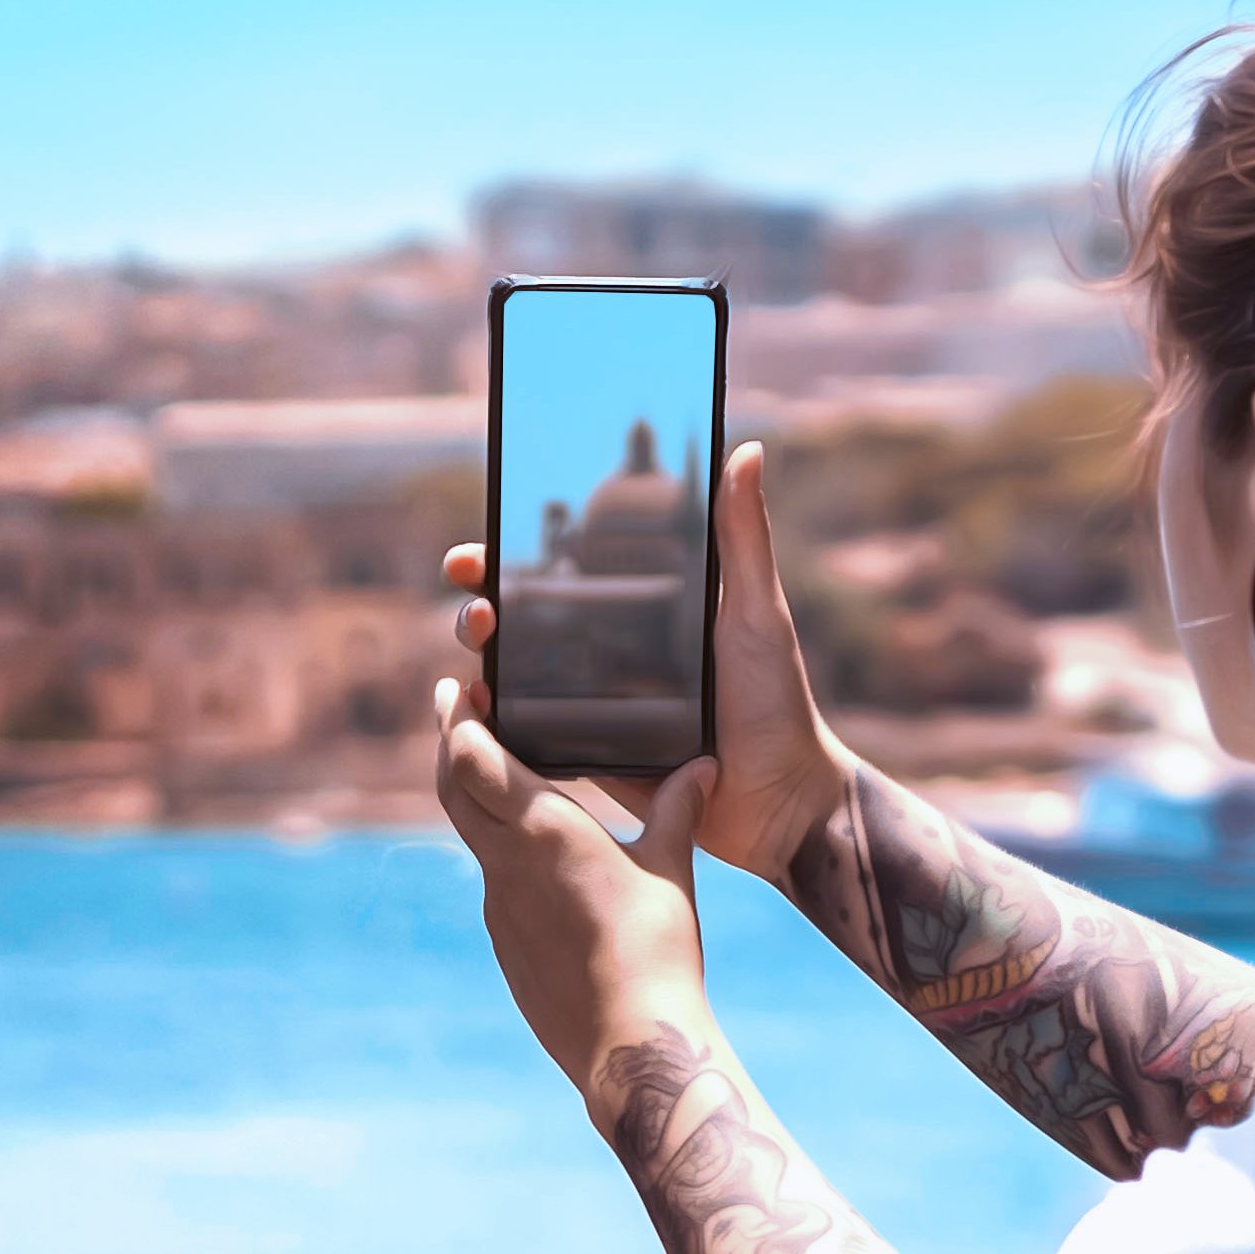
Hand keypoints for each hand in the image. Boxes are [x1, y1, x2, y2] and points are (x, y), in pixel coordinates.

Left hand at [431, 682, 715, 1091]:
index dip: (457, 718)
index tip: (461, 687)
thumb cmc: (656, 949)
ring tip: (503, 769)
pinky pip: (496, 880)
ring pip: (472, 836)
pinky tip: (539, 851)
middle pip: (453, 789)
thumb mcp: (671, 868)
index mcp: (543, 831)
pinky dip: (503, 848)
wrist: (629, 1041)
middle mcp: (507, 864)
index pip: (471, 757)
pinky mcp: (508, 944)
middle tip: (462, 708)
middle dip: (451, 743)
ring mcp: (501, 907)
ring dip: (477, 796)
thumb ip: (678, 810)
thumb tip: (704, 766)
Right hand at [443, 441, 849, 890]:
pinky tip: (476, 712)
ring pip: (514, 674)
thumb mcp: (755, 613)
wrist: (778, 805)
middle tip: (476, 605)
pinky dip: (493, 724)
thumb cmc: (776, 703)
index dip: (513, 554)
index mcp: (641, 610)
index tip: (482, 544)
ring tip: (477, 651)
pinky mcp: (584, 757)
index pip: (563, 570)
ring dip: (481, 658)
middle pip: (523, 619)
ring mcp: (590, 706)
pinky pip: (526, 737)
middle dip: (482, 604)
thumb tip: (747, 449)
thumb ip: (743, 538)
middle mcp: (607, 652)